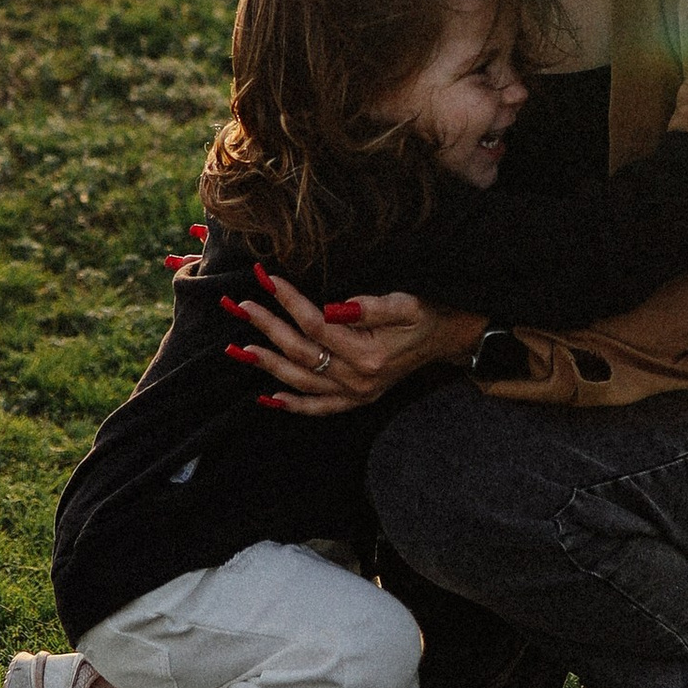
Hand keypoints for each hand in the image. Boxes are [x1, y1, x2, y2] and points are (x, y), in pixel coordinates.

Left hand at [222, 269, 483, 412]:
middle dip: (267, 327)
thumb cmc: (427, 314)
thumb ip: (368, 307)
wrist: (449, 339)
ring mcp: (356, 395)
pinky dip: (292, 404)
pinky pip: (318, 408)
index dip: (289, 301)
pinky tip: (268, 397)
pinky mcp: (356, 400)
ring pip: (301, 382)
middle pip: (301, 353)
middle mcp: (359, 381)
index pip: (316, 326)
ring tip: (238, 348)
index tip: (266, 279)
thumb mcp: (405, 302)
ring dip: (267, 365)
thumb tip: (332, 307)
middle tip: (240, 306)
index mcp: (369, 355)